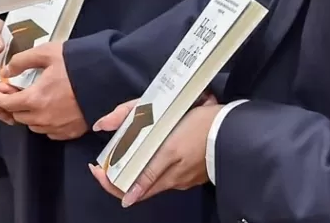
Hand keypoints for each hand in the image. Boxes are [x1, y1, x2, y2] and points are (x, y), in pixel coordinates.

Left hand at [0, 42, 87, 139]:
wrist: (107, 78)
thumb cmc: (77, 64)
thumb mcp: (47, 53)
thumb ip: (22, 60)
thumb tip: (6, 71)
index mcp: (35, 99)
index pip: (8, 104)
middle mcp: (44, 118)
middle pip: (19, 117)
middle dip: (13, 106)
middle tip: (15, 94)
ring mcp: (58, 127)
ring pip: (33, 126)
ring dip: (28, 116)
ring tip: (33, 102)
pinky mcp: (70, 132)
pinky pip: (49, 132)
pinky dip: (45, 123)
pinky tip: (49, 111)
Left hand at [88, 101, 219, 206]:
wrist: (233, 128)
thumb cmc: (199, 133)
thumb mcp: (169, 149)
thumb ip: (149, 173)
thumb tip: (127, 199)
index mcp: (165, 177)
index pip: (129, 191)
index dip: (110, 183)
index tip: (96, 169)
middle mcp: (172, 179)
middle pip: (138, 181)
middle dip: (119, 170)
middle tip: (105, 157)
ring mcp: (183, 172)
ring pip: (152, 171)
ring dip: (135, 162)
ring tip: (123, 146)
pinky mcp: (192, 162)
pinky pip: (166, 164)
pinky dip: (152, 157)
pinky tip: (151, 143)